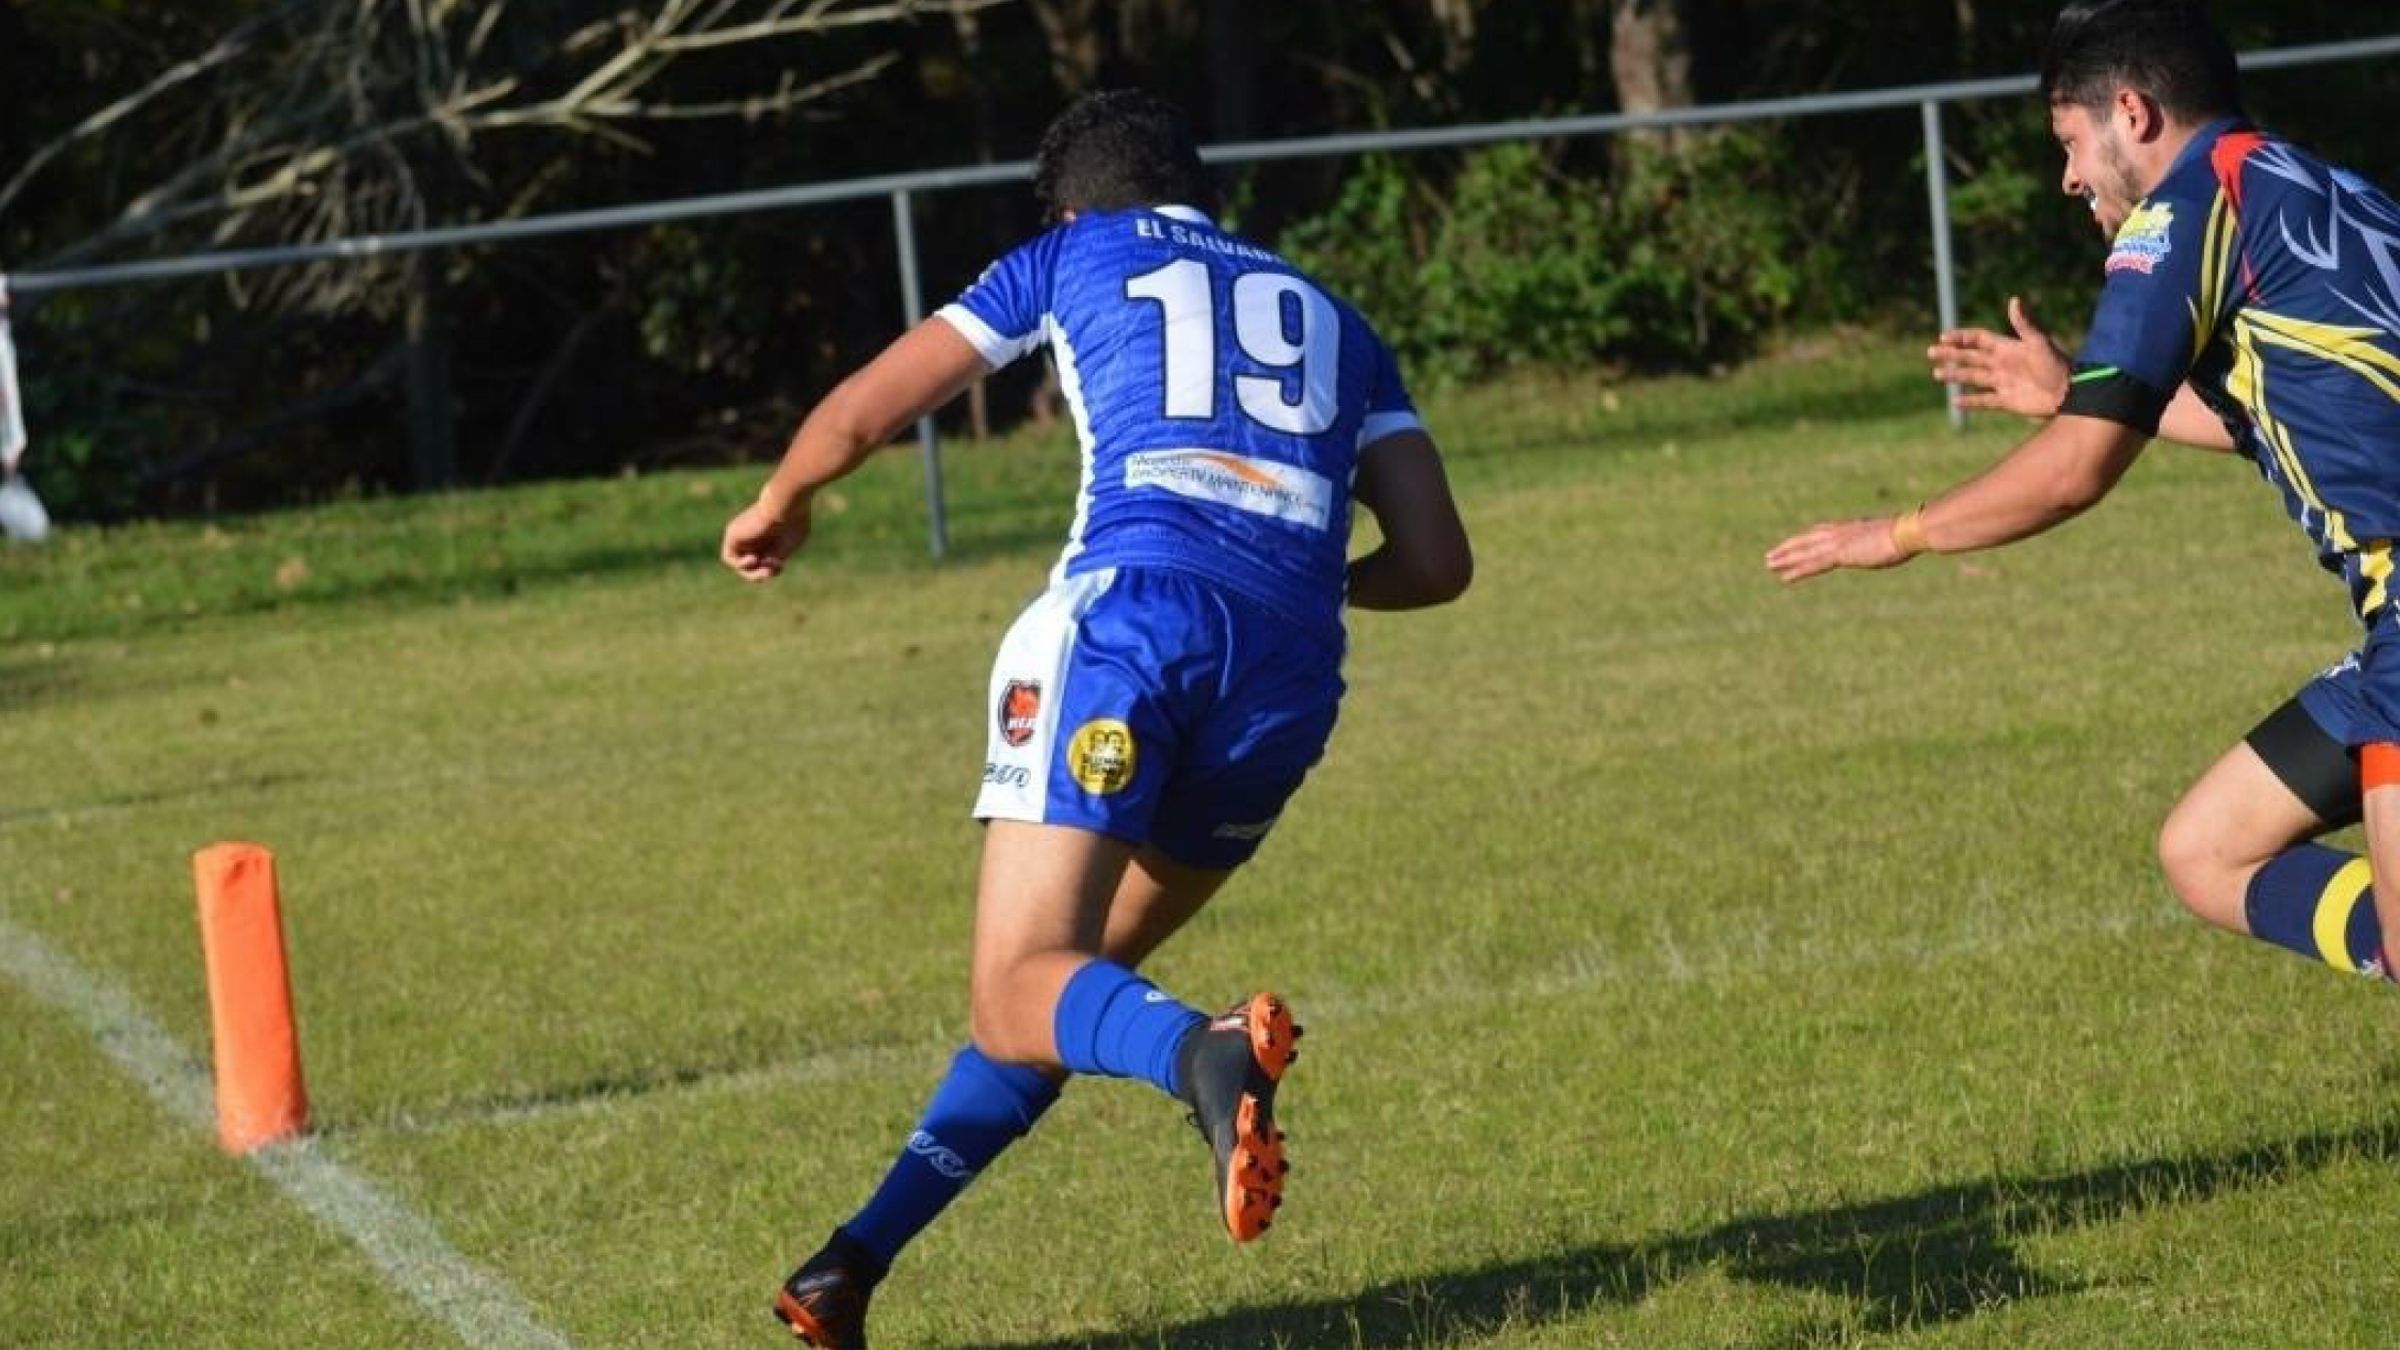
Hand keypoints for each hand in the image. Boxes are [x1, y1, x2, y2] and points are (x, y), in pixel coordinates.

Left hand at [720, 497, 811, 581]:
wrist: (785, 504)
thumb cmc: (792, 522)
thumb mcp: (787, 547)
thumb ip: (774, 559)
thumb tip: (763, 566)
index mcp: (768, 536)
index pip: (763, 561)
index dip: (771, 569)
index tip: (781, 565)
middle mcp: (753, 535)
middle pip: (751, 564)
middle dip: (761, 573)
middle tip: (771, 571)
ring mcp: (742, 534)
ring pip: (739, 564)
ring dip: (751, 573)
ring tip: (763, 568)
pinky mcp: (732, 534)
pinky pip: (729, 558)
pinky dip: (741, 564)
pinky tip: (754, 558)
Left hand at [1765, 516, 1910, 583]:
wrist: (1911, 531)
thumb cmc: (1910, 534)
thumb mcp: (1894, 537)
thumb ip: (1886, 540)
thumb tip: (1897, 542)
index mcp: (1853, 526)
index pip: (1822, 530)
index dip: (1806, 537)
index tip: (1795, 541)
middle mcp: (1841, 532)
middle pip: (1807, 538)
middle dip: (1788, 547)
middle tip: (1771, 555)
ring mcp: (1839, 542)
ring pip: (1805, 551)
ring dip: (1785, 559)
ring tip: (1769, 565)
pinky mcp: (1841, 554)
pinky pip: (1814, 564)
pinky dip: (1798, 571)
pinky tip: (1784, 578)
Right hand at [1929, 295, 2069, 418]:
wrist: (2070, 394)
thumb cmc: (2057, 366)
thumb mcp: (2039, 342)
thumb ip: (2025, 323)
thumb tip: (2014, 299)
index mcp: (2008, 348)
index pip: (1979, 339)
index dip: (1962, 337)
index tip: (1944, 337)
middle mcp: (2003, 364)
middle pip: (1971, 357)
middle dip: (1951, 354)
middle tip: (1931, 352)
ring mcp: (2004, 383)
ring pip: (1973, 378)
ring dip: (1956, 375)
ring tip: (1937, 374)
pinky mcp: (2007, 401)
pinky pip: (1984, 401)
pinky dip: (1970, 402)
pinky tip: (1956, 401)